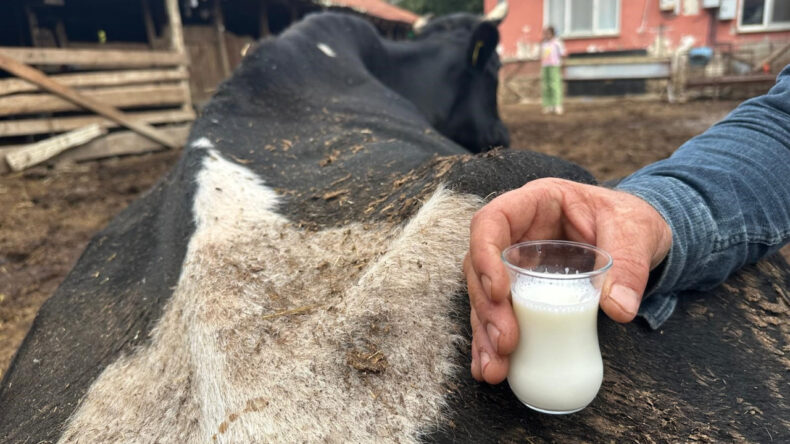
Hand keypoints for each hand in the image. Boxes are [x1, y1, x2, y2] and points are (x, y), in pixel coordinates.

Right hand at [465, 178, 671, 383]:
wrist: (638, 238)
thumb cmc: (631, 222)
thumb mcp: (636, 233)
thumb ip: (629, 266)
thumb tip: (618, 309)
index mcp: (536, 203)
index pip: (492, 220)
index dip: (485, 254)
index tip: (501, 292)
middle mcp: (516, 234)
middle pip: (480, 267)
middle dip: (487, 308)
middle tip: (505, 342)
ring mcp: (515, 265)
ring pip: (484, 297)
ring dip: (485, 334)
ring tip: (494, 368)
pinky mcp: (521, 293)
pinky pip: (499, 316)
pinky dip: (493, 343)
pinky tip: (492, 369)